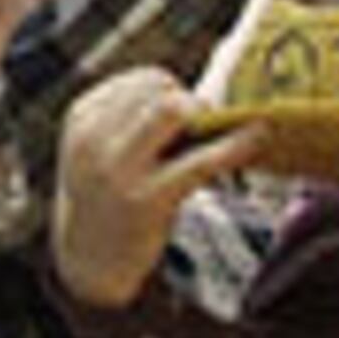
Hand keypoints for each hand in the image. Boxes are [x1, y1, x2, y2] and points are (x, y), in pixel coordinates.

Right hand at [51, 69, 258, 309]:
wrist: (90, 260)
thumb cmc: (108, 195)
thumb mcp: (99, 148)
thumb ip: (133, 118)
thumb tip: (203, 90)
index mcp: (82, 118)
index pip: (143, 77)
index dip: (174, 91)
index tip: (184, 115)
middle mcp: (93, 140)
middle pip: (159, 87)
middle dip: (190, 101)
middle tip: (201, 127)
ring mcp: (118, 170)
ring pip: (175, 111)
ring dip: (204, 117)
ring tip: (216, 136)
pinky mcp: (147, 199)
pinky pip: (201, 159)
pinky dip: (234, 145)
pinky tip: (256, 139)